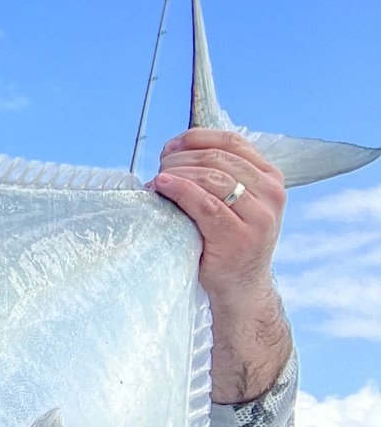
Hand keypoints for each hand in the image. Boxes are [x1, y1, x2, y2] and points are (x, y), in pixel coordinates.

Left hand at [150, 129, 292, 402]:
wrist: (238, 288)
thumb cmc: (224, 240)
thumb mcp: (230, 202)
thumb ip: (215, 174)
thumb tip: (171, 150)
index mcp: (270, 177)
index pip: (232, 141)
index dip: (196, 139)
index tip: (169, 147)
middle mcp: (271, 193)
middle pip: (217, 158)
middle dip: (181, 159)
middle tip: (159, 169)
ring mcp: (259, 216)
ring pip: (212, 178)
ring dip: (177, 173)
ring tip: (156, 181)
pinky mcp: (240, 237)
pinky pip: (205, 204)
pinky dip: (180, 190)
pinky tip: (161, 186)